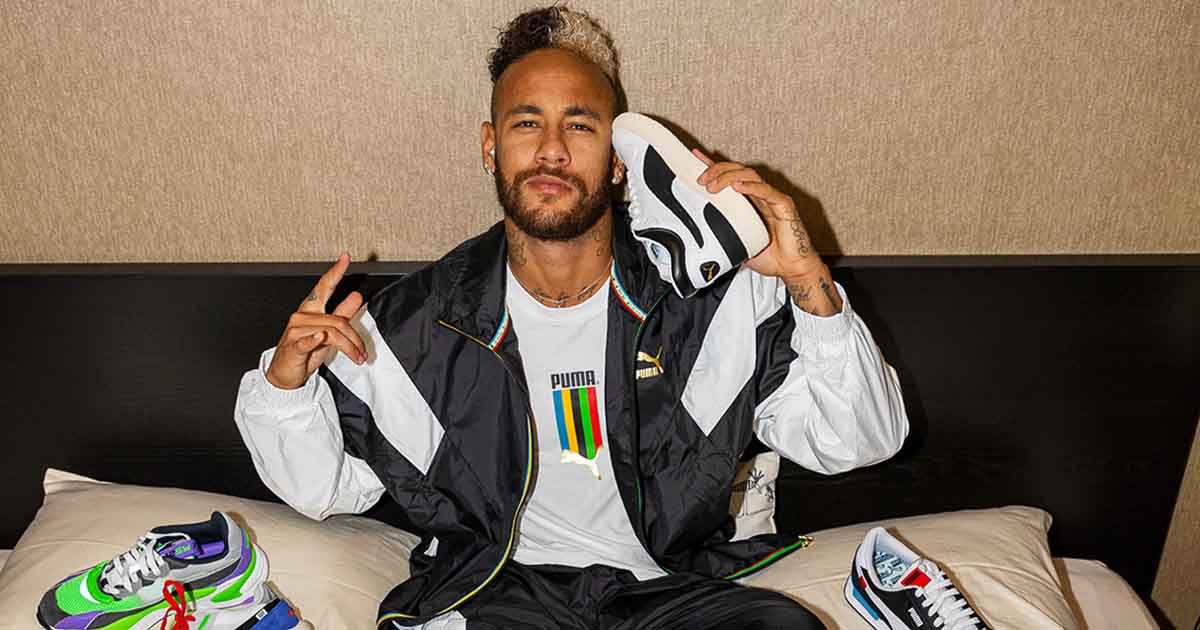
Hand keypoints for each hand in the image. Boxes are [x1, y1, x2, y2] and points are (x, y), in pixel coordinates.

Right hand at [265, 253, 366, 389]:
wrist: (284, 374)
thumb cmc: (304, 353)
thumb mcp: (328, 333)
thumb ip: (342, 313)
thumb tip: (356, 296)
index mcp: (310, 310)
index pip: (324, 287)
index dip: (335, 272)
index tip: (346, 257)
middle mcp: (302, 317)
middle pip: (337, 320)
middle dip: (355, 338)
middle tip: (363, 351)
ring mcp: (295, 331)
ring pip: (331, 332)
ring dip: (349, 347)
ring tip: (357, 357)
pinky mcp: (292, 347)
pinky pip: (307, 340)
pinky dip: (315, 340)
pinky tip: (320, 337)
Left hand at [692, 149, 823, 280]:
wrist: (792, 268)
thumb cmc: (771, 256)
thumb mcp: (737, 246)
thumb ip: (722, 238)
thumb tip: (703, 241)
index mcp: (749, 202)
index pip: (729, 177)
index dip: (713, 166)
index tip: (696, 158)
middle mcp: (761, 196)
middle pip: (738, 171)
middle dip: (717, 171)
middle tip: (701, 179)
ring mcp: (772, 198)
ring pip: (749, 176)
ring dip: (728, 177)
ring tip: (713, 186)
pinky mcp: (784, 205)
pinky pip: (767, 191)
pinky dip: (751, 187)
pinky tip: (737, 187)